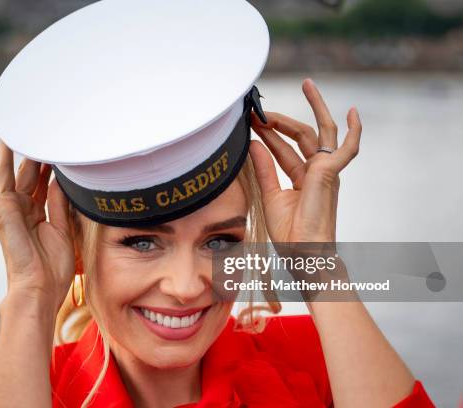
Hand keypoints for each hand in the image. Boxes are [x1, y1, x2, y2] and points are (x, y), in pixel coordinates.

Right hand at [0, 141, 74, 306]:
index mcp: (38, 213)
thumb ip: (59, 203)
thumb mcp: (63, 230)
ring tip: (11, 130)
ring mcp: (10, 209)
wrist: (39, 287)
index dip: (50, 165)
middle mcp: (23, 208)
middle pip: (27, 173)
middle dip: (33, 153)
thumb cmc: (53, 267)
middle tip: (38, 131)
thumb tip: (58, 179)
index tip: (58, 147)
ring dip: (9, 154)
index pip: (43, 182)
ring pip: (8, 174)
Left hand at [249, 79, 361, 242]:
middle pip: (302, 135)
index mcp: (302, 179)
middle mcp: (317, 172)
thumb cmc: (291, 234)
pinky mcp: (330, 173)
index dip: (269, 133)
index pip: (284, 148)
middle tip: (261, 107)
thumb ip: (264, 170)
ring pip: (322, 132)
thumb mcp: (270, 197)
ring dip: (313, 108)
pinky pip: (347, 148)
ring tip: (307, 85)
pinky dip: (353, 131)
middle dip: (281, 119)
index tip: (251, 120)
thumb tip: (253, 145)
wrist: (303, 253)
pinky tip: (353, 113)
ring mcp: (326, 172)